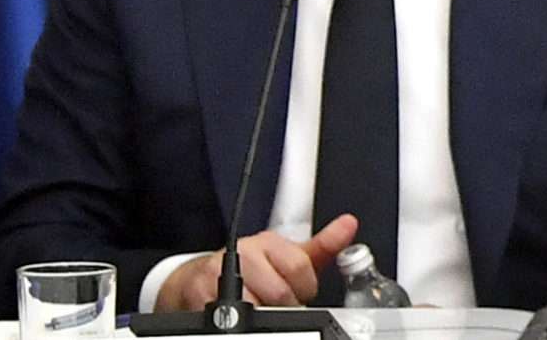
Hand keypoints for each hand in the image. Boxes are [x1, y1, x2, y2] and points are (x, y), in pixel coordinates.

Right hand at [159, 213, 358, 310]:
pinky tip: (242, 316)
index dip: (304, 288)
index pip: (300, 266)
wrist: (197, 279)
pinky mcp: (199, 293)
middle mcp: (243, 252)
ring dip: (262, 316)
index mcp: (268, 241)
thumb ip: (322, 247)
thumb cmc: (251, 269)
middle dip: (284, 306)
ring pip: (256, 306)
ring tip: (261, 309)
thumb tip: (349, 224)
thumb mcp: (288, 257)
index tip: (300, 293)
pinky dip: (241, 322)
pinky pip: (230, 316)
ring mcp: (218, 273)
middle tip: (279, 306)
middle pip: (279, 291)